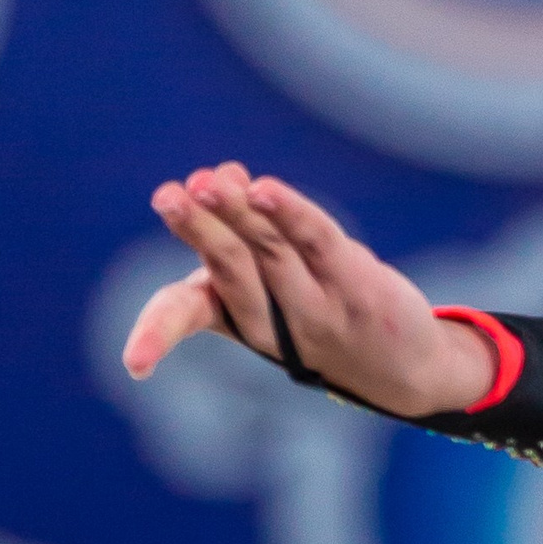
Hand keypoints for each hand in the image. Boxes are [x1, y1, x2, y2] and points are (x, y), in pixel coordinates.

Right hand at [125, 163, 495, 418]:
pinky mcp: (356, 285)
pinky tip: (263, 189)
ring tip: (208, 182)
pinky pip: (316, 239)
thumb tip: (227, 173)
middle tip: (168, 196)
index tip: (134, 364)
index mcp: (238, 319)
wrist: (408, 369)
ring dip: (237, 211)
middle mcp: (273, 319)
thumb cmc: (324, 318)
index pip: (186, 317)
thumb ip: (248, 232)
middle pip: (228, 265)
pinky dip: (289, 213)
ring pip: (269, 248)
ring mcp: (318, 305)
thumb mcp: (279, 289)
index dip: (157, 333)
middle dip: (198, 229)